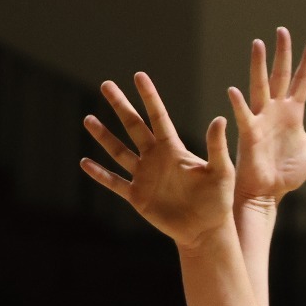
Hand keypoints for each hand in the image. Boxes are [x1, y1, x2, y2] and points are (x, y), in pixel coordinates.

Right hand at [81, 73, 235, 250]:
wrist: (206, 229)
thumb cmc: (218, 200)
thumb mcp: (221, 172)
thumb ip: (217, 147)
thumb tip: (220, 119)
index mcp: (174, 149)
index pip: (158, 117)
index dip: (149, 97)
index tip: (139, 76)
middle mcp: (155, 158)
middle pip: (134, 126)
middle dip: (120, 105)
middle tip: (106, 85)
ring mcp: (144, 176)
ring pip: (119, 151)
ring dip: (104, 136)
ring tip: (88, 119)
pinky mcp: (137, 196)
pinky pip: (114, 182)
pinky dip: (100, 174)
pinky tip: (84, 162)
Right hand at [228, 27, 305, 203]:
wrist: (269, 192)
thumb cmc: (287, 172)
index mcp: (292, 113)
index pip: (302, 82)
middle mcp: (276, 111)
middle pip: (280, 76)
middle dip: (282, 54)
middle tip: (283, 30)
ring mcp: (261, 120)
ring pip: (260, 87)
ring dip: (259, 66)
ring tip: (258, 43)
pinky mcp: (249, 135)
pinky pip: (244, 116)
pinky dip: (238, 104)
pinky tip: (234, 90)